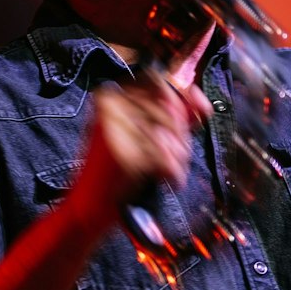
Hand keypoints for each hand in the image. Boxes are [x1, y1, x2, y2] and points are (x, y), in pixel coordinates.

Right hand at [69, 76, 210, 228]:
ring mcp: (116, 130)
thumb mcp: (145, 135)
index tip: (184, 116)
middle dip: (180, 136)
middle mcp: (111, 108)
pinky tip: (164, 179)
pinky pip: (166, 156)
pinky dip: (172, 172)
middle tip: (172, 154)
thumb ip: (176, 115)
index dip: (177, 99)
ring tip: (166, 169)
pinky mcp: (123, 154)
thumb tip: (201, 99)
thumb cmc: (117, 172)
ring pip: (171, 132)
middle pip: (170, 108)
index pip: (156, 81)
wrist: (89, 207)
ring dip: (178, 156)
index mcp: (111, 98)